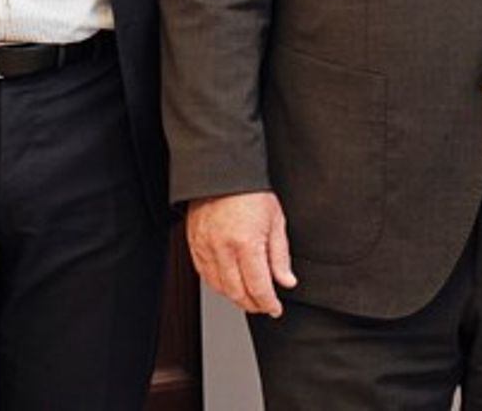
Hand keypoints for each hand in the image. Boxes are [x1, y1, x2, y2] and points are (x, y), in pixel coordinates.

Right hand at [185, 191, 296, 315]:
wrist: (223, 173)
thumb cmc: (250, 192)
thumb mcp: (276, 221)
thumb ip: (280, 255)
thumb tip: (286, 281)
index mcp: (246, 243)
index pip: (258, 287)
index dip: (268, 304)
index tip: (275, 308)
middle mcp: (223, 249)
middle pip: (238, 292)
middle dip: (253, 304)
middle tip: (264, 305)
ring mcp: (206, 248)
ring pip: (219, 287)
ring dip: (235, 297)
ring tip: (248, 297)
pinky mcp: (195, 245)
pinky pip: (204, 275)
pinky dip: (218, 285)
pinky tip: (228, 284)